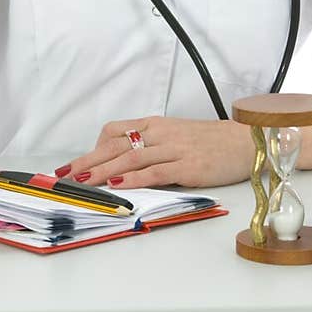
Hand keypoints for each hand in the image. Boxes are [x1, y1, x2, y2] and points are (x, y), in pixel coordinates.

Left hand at [55, 115, 255, 189]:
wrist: (247, 142)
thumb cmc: (211, 142)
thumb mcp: (176, 137)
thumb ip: (150, 146)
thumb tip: (121, 164)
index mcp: (155, 125)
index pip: (114, 132)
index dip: (91, 148)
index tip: (73, 164)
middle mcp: (161, 134)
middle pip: (116, 146)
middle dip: (87, 162)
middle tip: (64, 176)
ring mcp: (174, 149)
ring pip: (131, 159)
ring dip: (103, 171)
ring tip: (82, 183)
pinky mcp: (188, 167)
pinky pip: (156, 172)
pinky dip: (134, 179)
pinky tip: (118, 186)